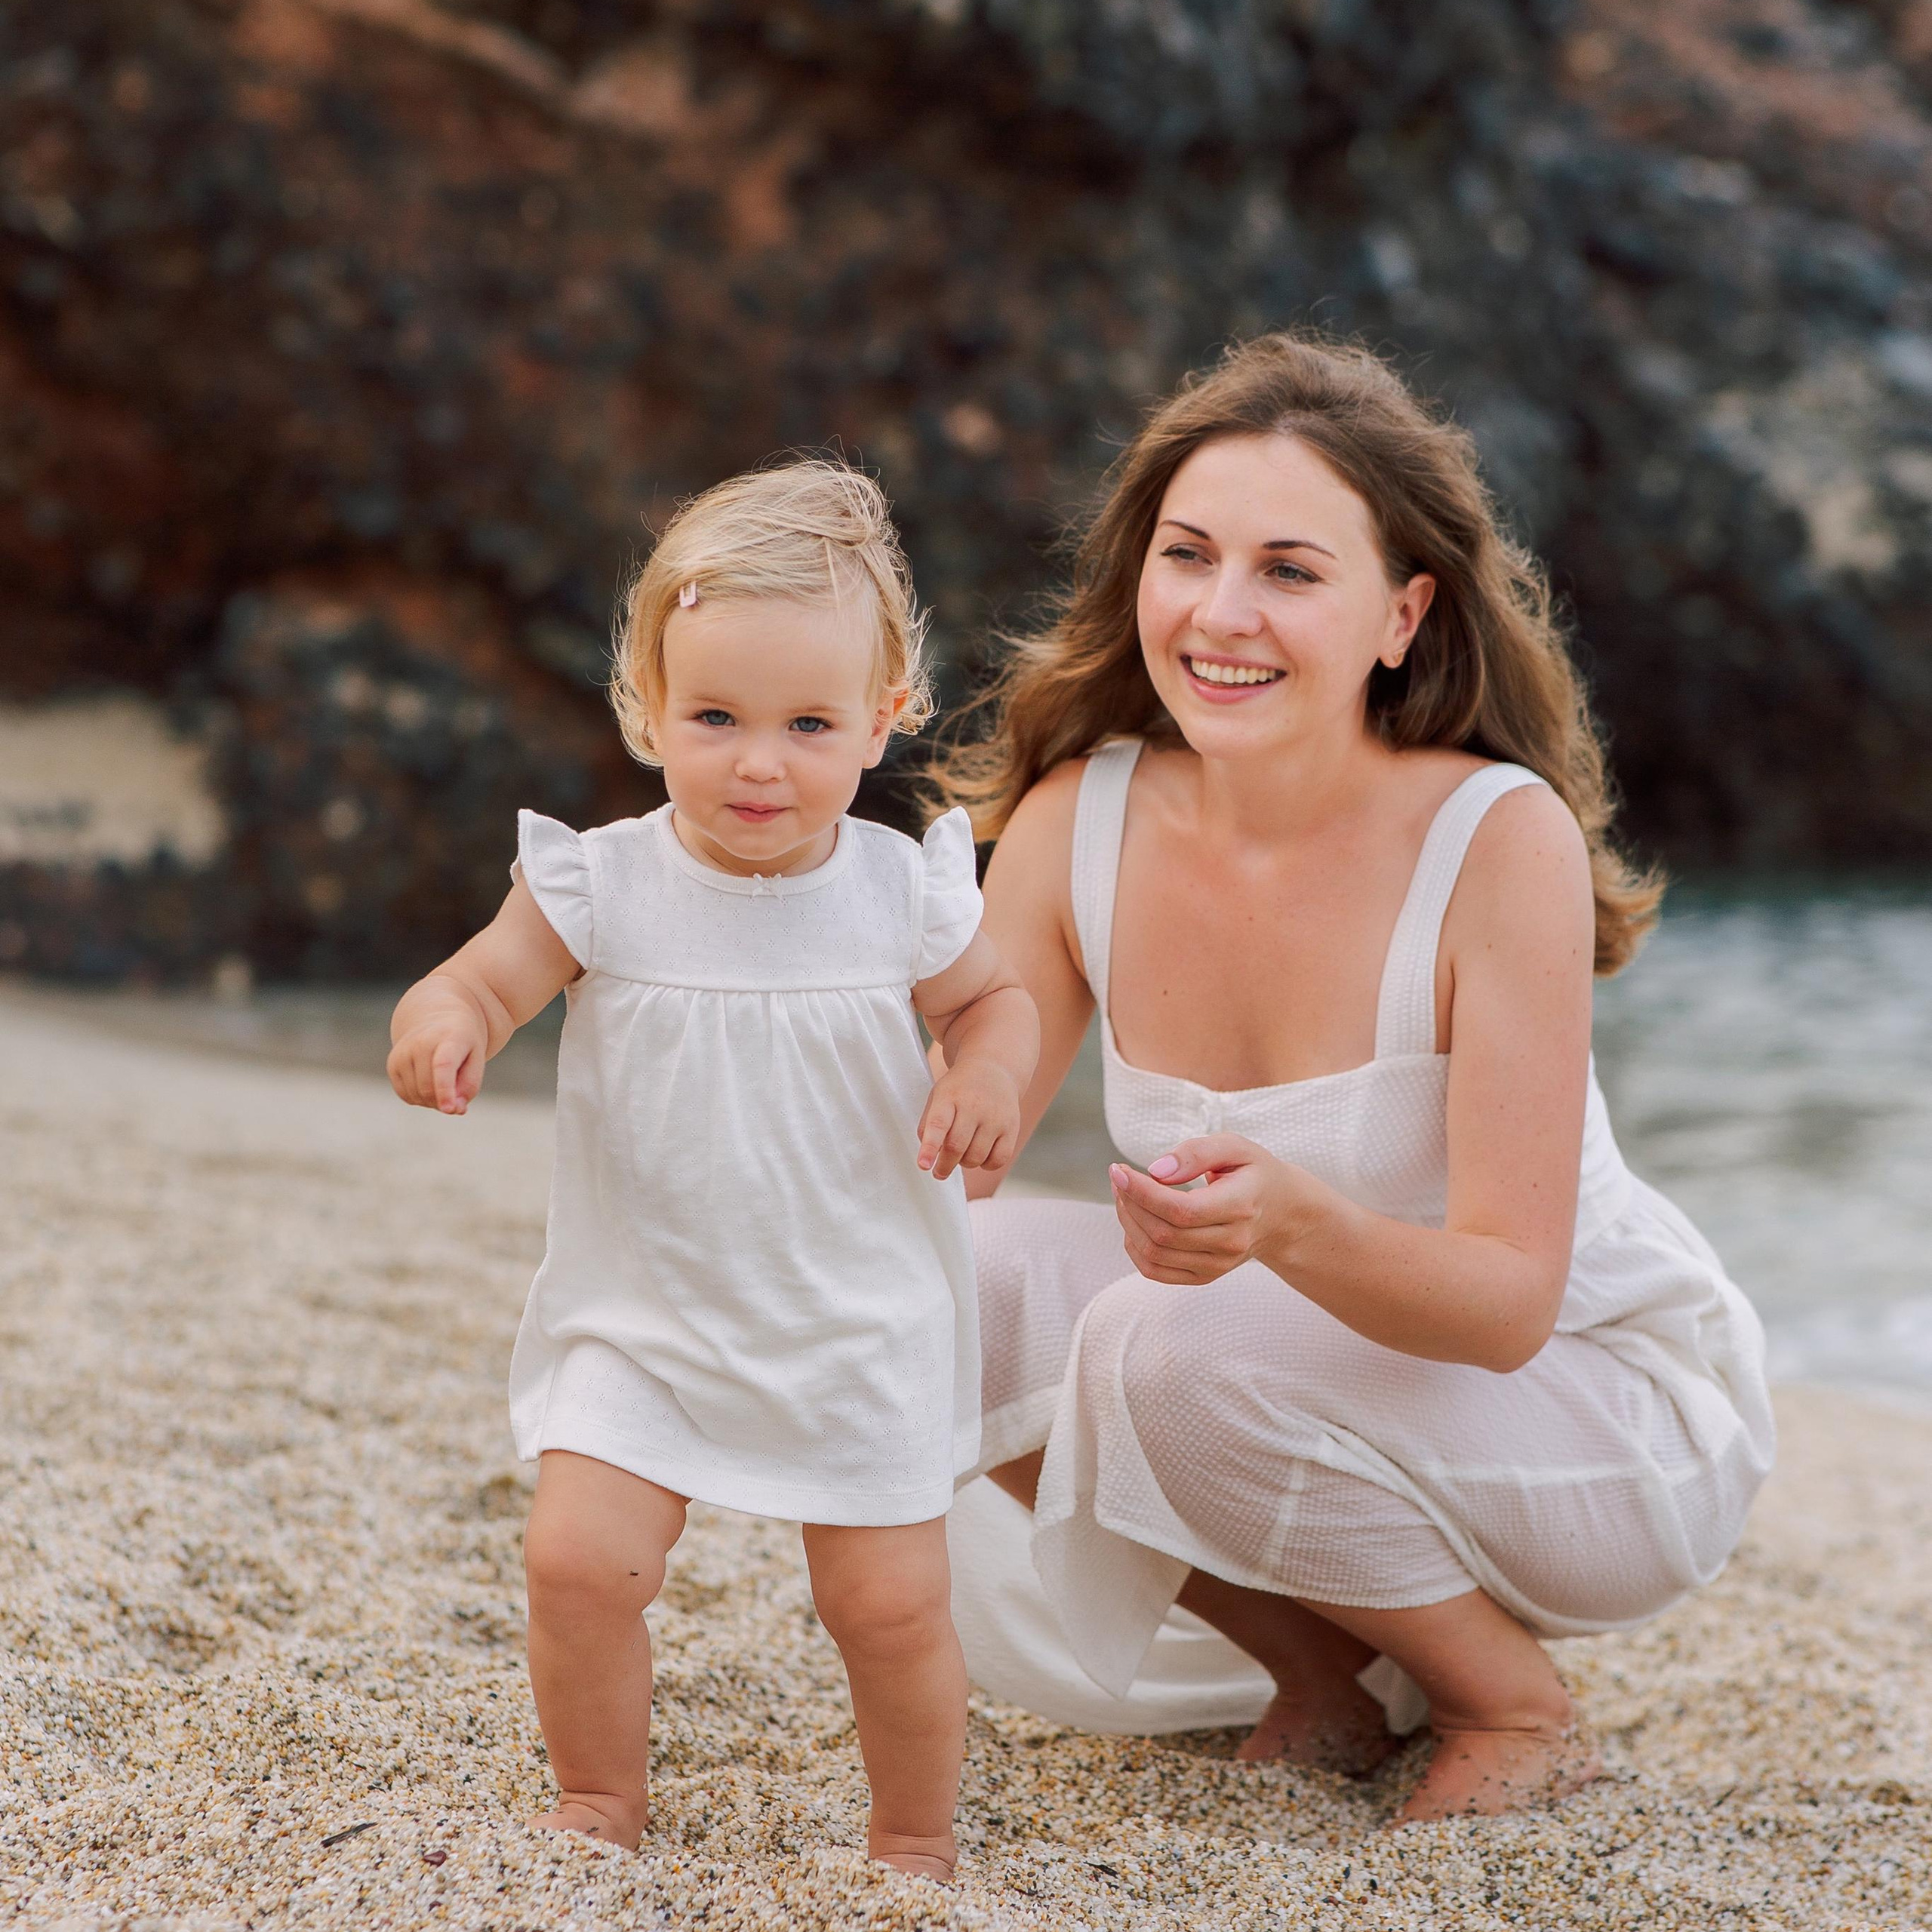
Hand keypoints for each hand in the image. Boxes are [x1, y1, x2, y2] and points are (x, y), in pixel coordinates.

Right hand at [387, 1013, 487, 1114]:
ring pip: (416, 1095)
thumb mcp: (477, 1058)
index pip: (443, 1066)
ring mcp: (403, 1052)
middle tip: (457, 1098)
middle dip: (444, 1101)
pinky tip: (429, 1083)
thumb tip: (454, 1109)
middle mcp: (421, 1042)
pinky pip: (405, 1095)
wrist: (438, 1018)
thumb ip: (469, 1085)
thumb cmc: (463, 1042)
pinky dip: (420, 1098)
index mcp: (449, 1037)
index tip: (449, 1109)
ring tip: (444, 1084)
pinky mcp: (392, 1063)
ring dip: (433, 1101)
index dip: (445, 1090)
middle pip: (429, 1088)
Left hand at [916, 1058, 1020, 1179]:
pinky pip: (998, 1160)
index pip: (938, 1124)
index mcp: (949, 1096)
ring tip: (962, 1152)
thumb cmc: (960, 1088)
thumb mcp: (938, 1096)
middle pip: (956, 1147)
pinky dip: (986, 1165)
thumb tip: (929, 1156)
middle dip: (944, 1166)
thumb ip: (928, 1125)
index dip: (930, 1148)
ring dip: (965, 1163)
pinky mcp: (1012, 1127)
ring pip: (976, 1157)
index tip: (924, 1165)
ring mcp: (995, 1117)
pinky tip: (981, 1154)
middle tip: (939, 1172)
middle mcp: (974, 1105)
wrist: (994, 1068)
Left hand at [1108, 1135, 1314, 1284]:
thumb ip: (1197, 1152)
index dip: (1141, 1192)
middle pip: (1163, 1233)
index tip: (1118, 1169)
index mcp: (1240, 1207)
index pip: (1181, 1210)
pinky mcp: (1203, 1275)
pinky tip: (1134, 1220)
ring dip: (1127, 1221)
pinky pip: (1155, 1271)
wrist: (1282, 1213)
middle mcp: (1231, 1243)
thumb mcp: (1234, 1146)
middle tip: (1120, 1176)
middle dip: (1129, 1202)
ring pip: (1154, 1253)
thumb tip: (1156, 1170)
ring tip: (1124, 1193)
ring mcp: (1217, 1265)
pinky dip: (1134, 1246)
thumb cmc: (1254, 1173)